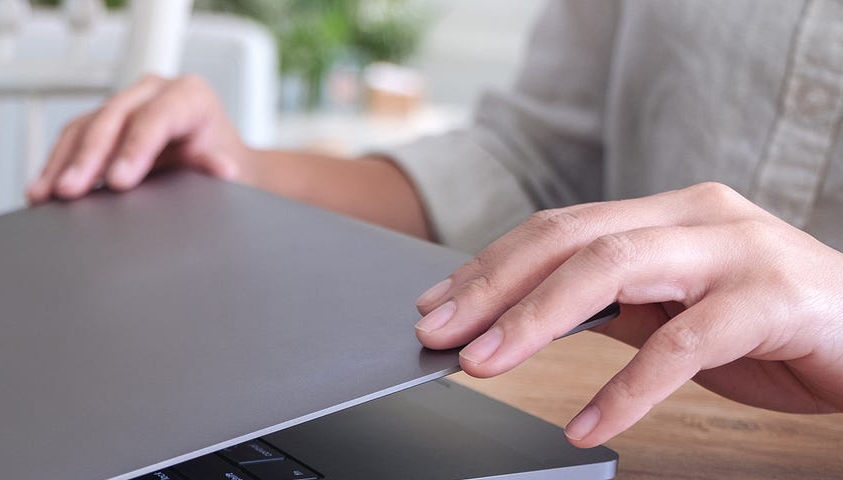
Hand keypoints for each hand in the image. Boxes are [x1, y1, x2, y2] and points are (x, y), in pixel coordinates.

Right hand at [26, 75, 249, 203]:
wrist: (213, 163)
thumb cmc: (218, 163)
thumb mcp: (225, 167)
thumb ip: (215, 166)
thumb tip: (220, 170)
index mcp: (189, 96)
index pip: (156, 117)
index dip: (135, 149)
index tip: (119, 182)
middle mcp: (153, 92)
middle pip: (112, 119)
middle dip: (88, 158)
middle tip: (71, 190)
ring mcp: (124, 104)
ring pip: (84, 126)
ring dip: (61, 163)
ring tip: (45, 194)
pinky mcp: (101, 122)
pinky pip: (72, 139)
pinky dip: (56, 165)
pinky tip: (41, 189)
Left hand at [411, 182, 842, 447]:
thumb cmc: (777, 329)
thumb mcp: (678, 311)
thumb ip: (613, 305)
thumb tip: (517, 320)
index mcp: (668, 213)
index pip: (559, 228)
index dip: (489, 265)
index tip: (433, 306)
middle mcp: (699, 216)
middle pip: (572, 239)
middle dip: (494, 287)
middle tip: (439, 334)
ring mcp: (739, 251)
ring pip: (615, 269)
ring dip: (537, 319)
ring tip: (486, 364)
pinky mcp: (774, 301)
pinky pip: (684, 344)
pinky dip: (626, 388)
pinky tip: (586, 423)